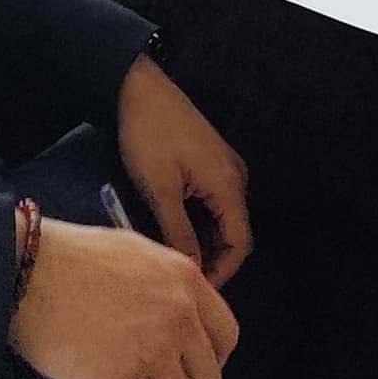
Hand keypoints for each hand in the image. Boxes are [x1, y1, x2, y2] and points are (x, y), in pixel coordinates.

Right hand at [9, 213, 237, 378]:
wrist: (27, 269)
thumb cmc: (70, 258)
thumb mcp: (136, 254)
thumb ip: (166, 289)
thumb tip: (179, 328)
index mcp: (185, 281)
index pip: (227, 338)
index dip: (208, 361)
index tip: (187, 369)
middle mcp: (178, 316)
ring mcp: (151, 349)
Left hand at [115, 57, 252, 287]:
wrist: (137, 89)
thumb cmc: (149, 136)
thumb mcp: (159, 190)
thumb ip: (179, 232)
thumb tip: (191, 269)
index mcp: (229, 184)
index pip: (240, 242)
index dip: (223, 271)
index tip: (197, 289)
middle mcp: (234, 176)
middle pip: (234, 231)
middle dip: (212, 259)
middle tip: (182, 279)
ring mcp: (222, 167)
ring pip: (221, 218)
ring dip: (203, 241)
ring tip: (174, 260)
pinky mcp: (209, 161)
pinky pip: (212, 202)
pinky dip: (198, 222)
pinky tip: (173, 232)